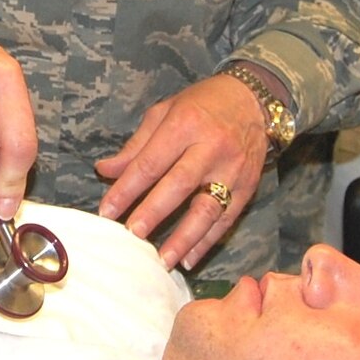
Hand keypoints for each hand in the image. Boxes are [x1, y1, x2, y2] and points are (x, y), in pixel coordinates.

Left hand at [95, 74, 269, 269]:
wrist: (254, 100)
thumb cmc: (202, 104)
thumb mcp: (165, 112)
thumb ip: (136, 146)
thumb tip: (105, 170)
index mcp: (185, 124)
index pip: (151, 162)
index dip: (127, 189)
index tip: (107, 211)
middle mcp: (211, 146)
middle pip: (179, 185)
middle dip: (153, 212)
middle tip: (132, 235)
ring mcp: (233, 169)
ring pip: (207, 208)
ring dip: (184, 237)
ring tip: (163, 259)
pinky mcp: (248, 186)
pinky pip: (226, 219)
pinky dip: (207, 242)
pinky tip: (189, 258)